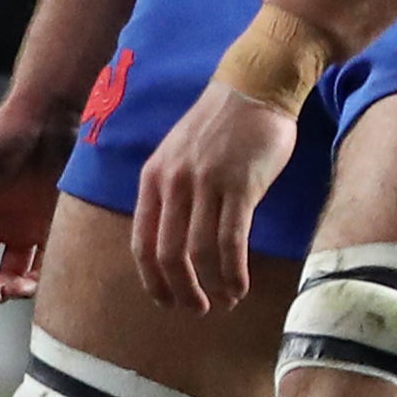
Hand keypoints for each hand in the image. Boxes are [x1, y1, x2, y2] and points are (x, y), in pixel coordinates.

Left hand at [131, 83, 298, 312]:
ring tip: (223, 302)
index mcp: (152, 178)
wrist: (254, 87)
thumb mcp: (178, 155)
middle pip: (167, 254)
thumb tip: (173, 240)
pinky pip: (231, 240)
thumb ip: (171, 193)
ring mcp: (206, 184)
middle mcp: (173, 183)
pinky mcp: (240, 185)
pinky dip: (234, 271)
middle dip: (181, 291)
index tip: (165, 301)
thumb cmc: (220, 125)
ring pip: (199, 252)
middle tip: (197, 310)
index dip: (152, 279)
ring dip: (211, 286)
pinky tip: (240, 287)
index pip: (141, 242)